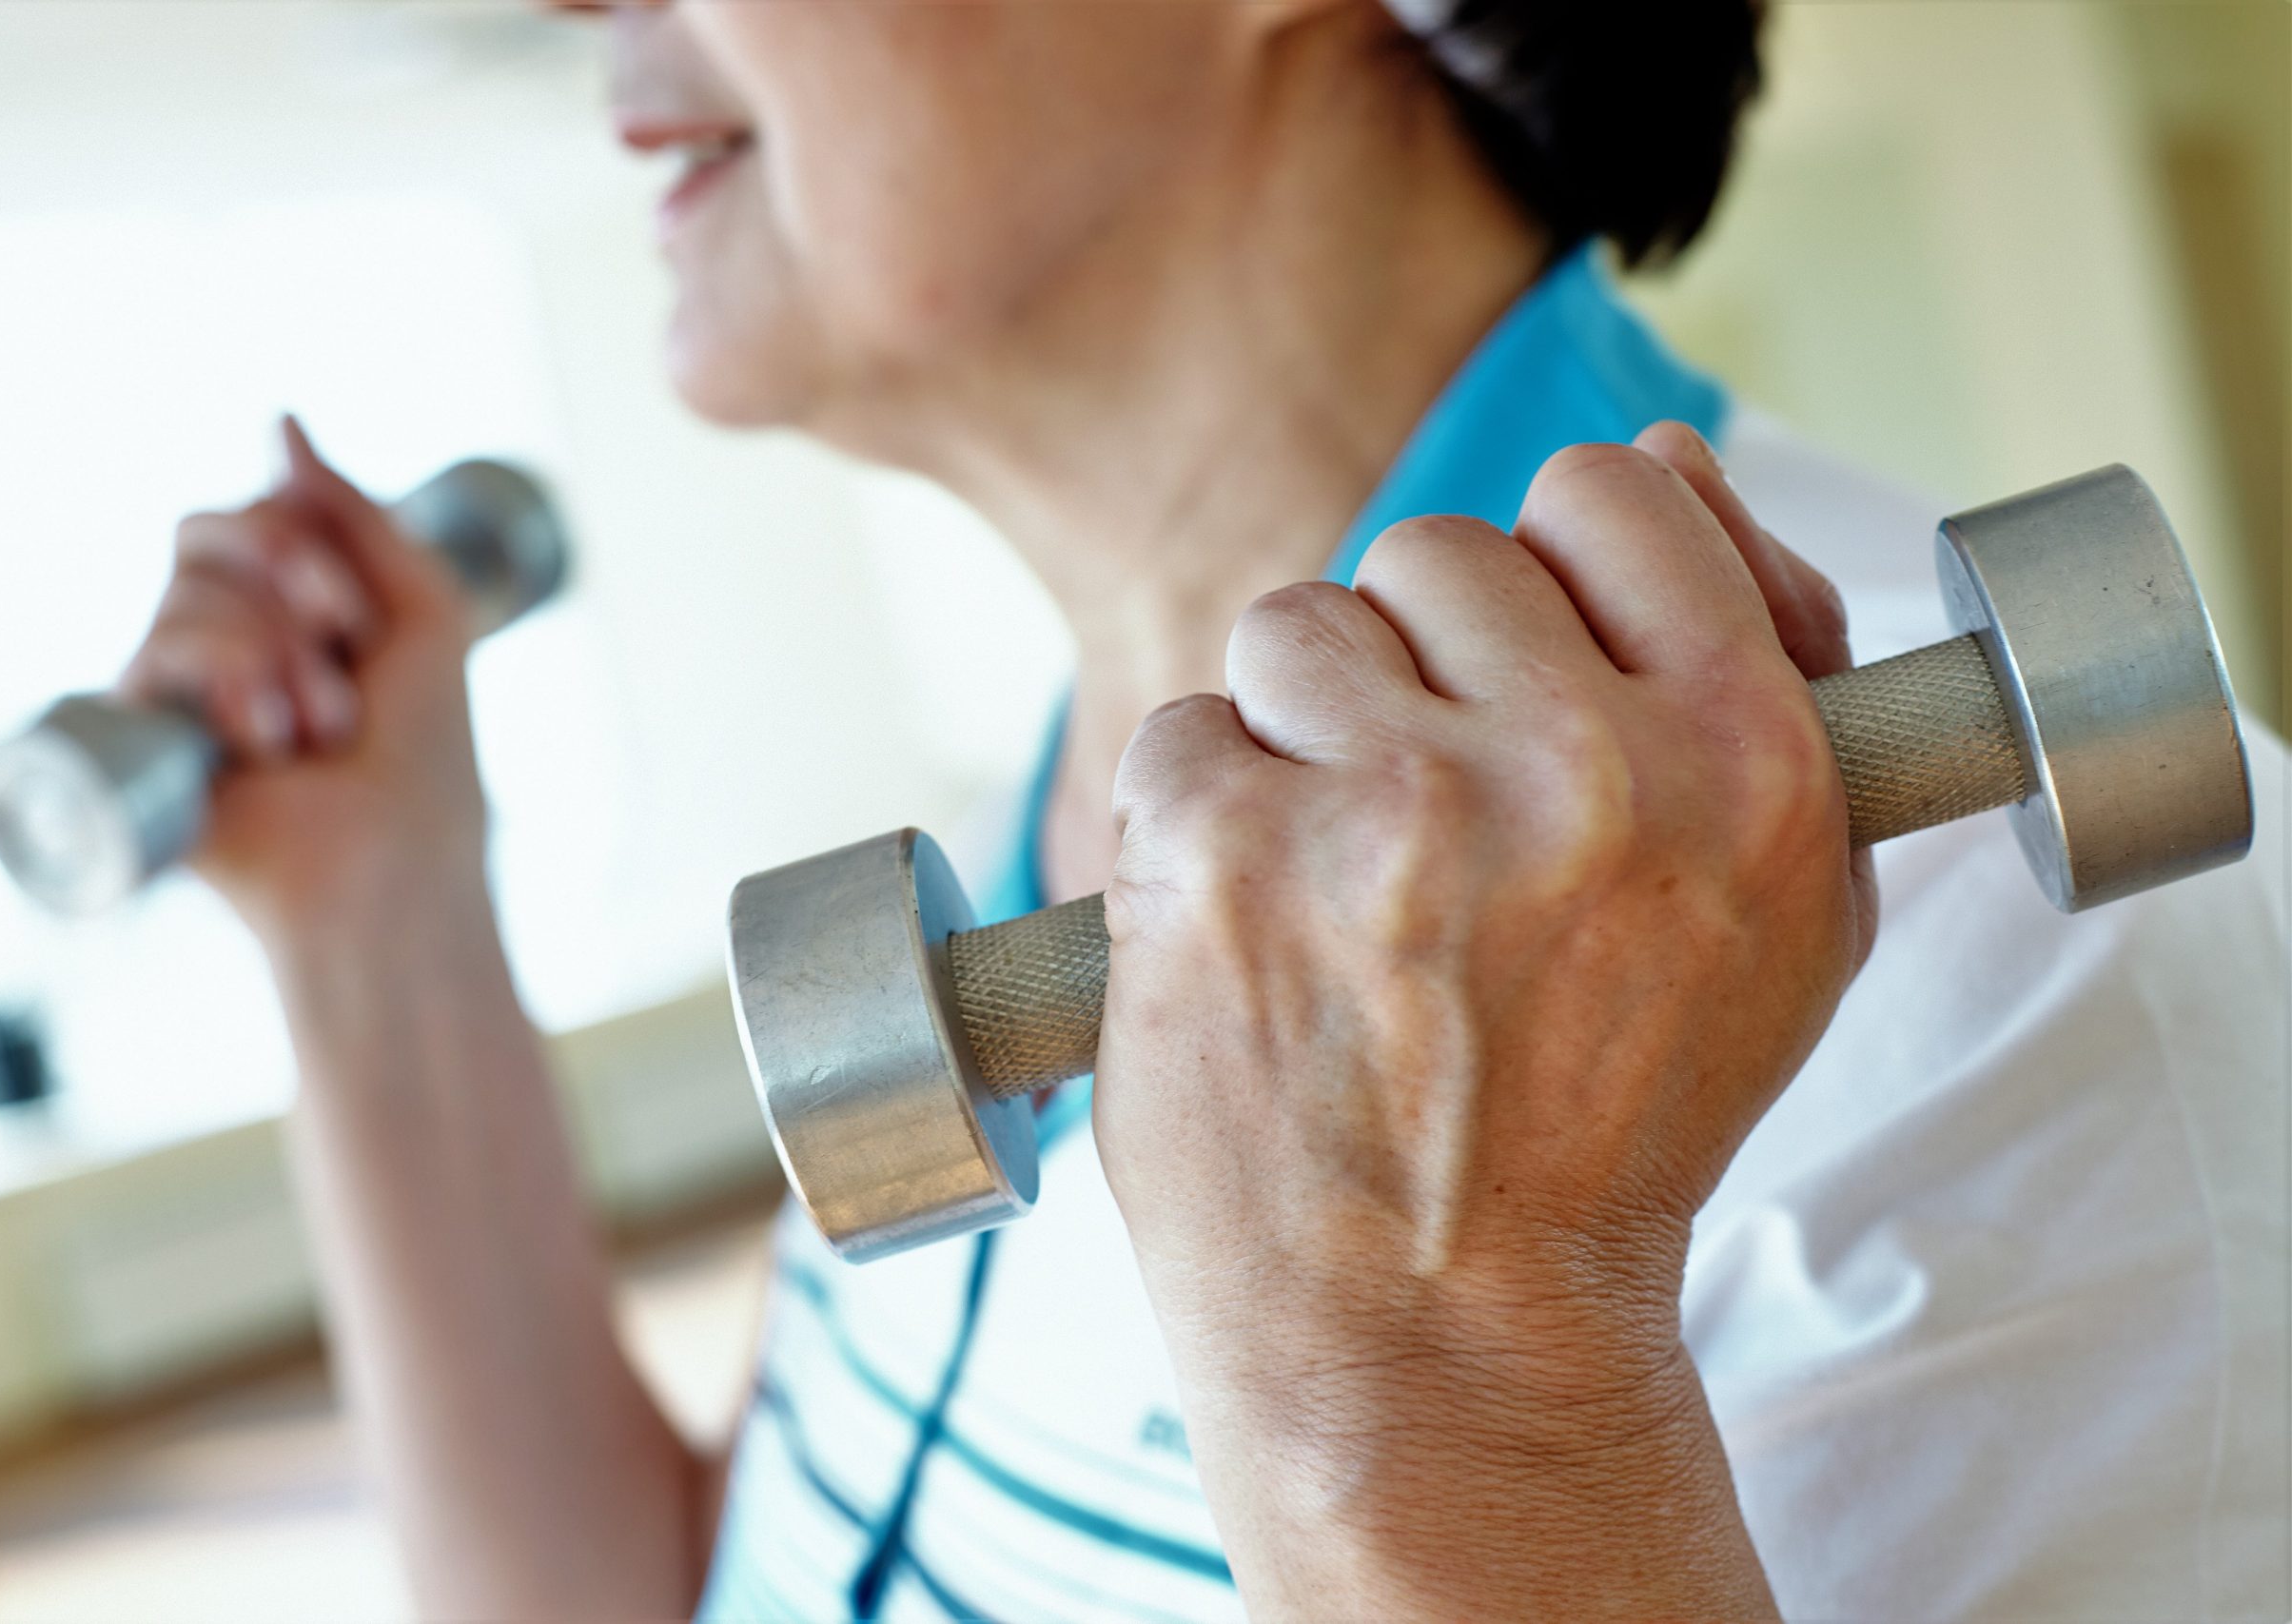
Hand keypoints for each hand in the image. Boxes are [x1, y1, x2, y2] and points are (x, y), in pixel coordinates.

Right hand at [120, 418, 485, 946]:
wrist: (395, 861)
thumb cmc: (426, 760)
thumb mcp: (425, 611)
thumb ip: (358, 513)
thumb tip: (279, 423)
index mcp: (288, 608)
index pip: (253, 511)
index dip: (305, 540)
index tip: (358, 617)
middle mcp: (223, 638)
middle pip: (206, 532)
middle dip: (294, 585)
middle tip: (341, 667)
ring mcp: (176, 686)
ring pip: (190, 594)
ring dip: (281, 659)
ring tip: (315, 736)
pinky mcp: (140, 732)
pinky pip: (156, 647)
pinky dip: (230, 681)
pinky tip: (266, 744)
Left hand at [1094, 423, 1871, 1619]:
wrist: (1446, 1339)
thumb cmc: (1613, 1130)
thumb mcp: (1779, 919)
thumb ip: (1759, 666)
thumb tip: (1658, 450)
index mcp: (1739, 761)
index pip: (1613, 494)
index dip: (1558, 576)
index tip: (1526, 676)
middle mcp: (1574, 769)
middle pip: (1438, 552)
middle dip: (1419, 671)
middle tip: (1425, 824)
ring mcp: (1386, 810)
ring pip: (1296, 627)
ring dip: (1300, 734)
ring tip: (1335, 886)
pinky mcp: (1220, 857)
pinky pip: (1181, 731)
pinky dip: (1193, 821)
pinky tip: (1247, 929)